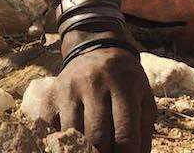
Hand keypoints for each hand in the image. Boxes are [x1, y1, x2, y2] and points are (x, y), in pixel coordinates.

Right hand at [40, 31, 154, 151]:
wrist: (95, 51)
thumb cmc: (124, 81)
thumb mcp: (143, 98)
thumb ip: (144, 131)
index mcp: (122, 85)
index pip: (125, 134)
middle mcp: (93, 84)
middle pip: (97, 137)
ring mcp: (68, 89)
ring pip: (73, 135)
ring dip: (83, 150)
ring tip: (91, 150)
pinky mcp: (50, 97)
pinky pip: (49, 130)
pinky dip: (59, 142)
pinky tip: (72, 143)